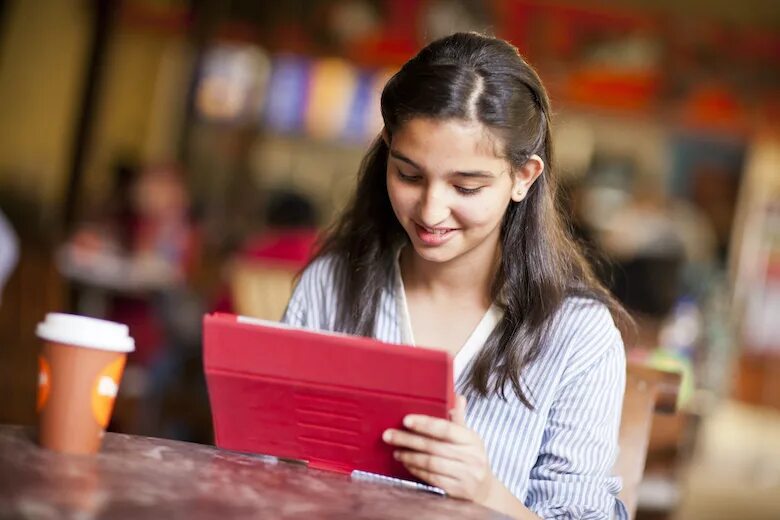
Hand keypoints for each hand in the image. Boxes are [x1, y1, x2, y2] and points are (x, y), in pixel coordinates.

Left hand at [382, 395, 496, 502]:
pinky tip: (406, 464)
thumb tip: (457, 396)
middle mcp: (471, 457)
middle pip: (433, 446)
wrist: (484, 490)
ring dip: (409, 456)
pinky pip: (431, 478)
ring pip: (430, 463)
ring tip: (396, 451)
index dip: (425, 424)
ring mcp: (465, 476)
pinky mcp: (457, 491)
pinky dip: (416, 470)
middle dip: (408, 440)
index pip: (446, 429)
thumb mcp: (468, 439)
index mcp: (472, 440)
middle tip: (389, 435)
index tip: (406, 420)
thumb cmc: (471, 458)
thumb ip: (459, 419)